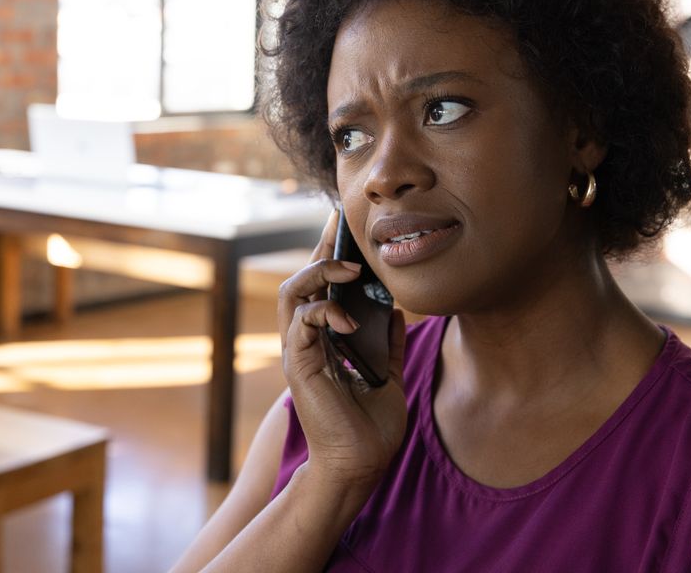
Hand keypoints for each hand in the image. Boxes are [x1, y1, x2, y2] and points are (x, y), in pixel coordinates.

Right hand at [277, 208, 407, 489]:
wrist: (360, 467)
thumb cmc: (371, 428)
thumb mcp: (390, 375)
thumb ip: (390, 343)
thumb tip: (399, 310)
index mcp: (324, 340)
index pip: (320, 286)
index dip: (329, 253)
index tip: (345, 226)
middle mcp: (306, 341)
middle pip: (300, 279)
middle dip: (319, 248)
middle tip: (340, 224)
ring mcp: (299, 352)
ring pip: (291, 293)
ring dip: (318, 272)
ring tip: (349, 267)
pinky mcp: (300, 365)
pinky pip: (301, 322)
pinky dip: (325, 312)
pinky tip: (351, 318)